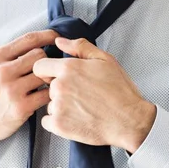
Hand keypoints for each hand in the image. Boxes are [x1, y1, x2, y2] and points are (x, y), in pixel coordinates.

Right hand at [0, 31, 58, 151]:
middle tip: (46, 71)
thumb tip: (39, 41)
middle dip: (47, 62)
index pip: (29, 39)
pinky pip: (47, 94)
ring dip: (49, 79)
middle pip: (40, 55)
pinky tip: (44, 97)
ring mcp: (12, 89)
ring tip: (45, 85)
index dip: (48, 35)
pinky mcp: (21, 107)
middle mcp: (3, 71)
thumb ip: (11, 54)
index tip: (57, 37)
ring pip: (45, 74)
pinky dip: (50, 95)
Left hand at [33, 37, 156, 152]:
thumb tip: (59, 41)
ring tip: (83, 109)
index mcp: (68, 68)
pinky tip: (76, 120)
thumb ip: (80, 47)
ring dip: (61, 107)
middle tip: (80, 95)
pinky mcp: (59, 125)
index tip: (58, 77)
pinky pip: (48, 122)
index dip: (48, 71)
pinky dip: (59, 122)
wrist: (129, 121)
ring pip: (49, 104)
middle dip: (60, 90)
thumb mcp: (105, 60)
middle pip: (47, 87)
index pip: (39, 66)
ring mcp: (58, 107)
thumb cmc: (120, 92)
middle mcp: (60, 86)